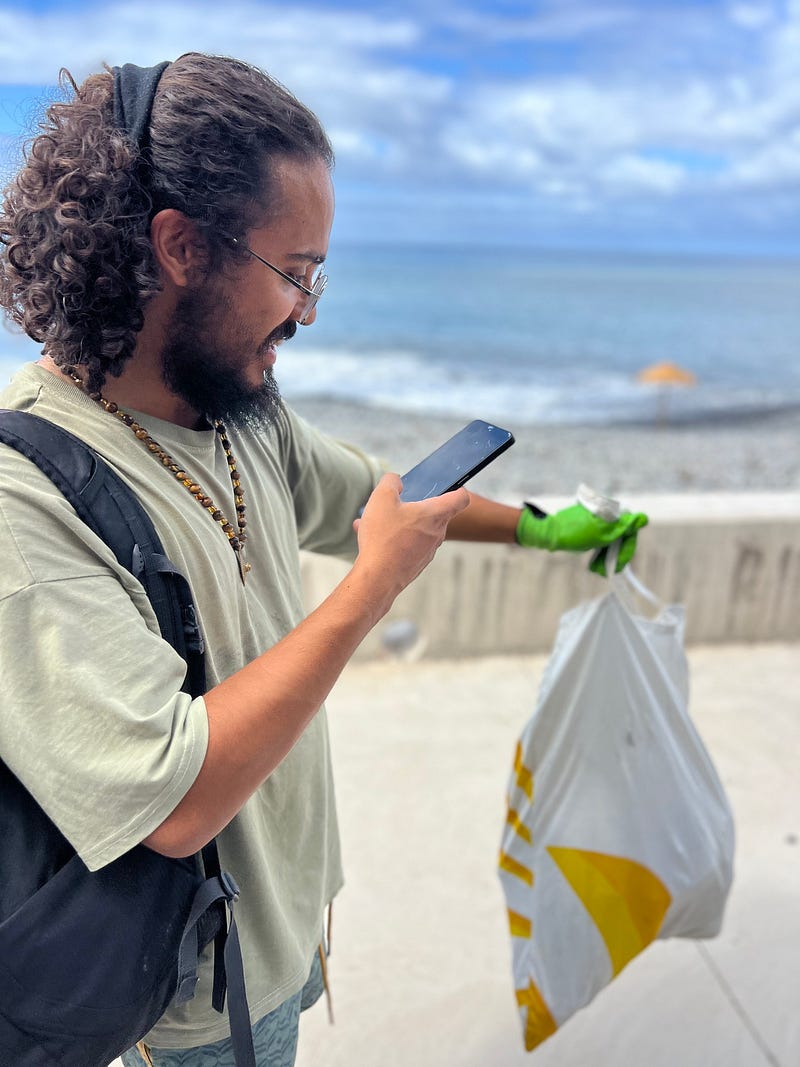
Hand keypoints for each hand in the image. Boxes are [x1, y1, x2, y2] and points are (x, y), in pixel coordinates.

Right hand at [353, 474, 469, 609]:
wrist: (378, 578)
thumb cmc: (383, 537)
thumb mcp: (382, 498)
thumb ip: (391, 482)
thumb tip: (396, 481)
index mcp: (436, 514)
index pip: (461, 498)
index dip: (457, 488)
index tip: (447, 487)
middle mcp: (437, 533)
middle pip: (433, 513)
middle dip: (413, 507)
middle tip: (393, 504)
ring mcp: (428, 551)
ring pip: (415, 530)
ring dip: (398, 523)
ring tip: (373, 523)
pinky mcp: (416, 564)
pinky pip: (406, 545)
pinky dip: (392, 540)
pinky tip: (371, 538)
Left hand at [516, 502, 647, 574]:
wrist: (548, 533)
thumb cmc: (573, 533)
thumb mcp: (600, 533)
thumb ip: (622, 528)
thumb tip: (644, 519)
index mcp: (610, 511)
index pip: (629, 531)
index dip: (627, 549)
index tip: (619, 566)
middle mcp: (607, 513)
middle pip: (621, 537)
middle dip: (616, 555)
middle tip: (609, 571)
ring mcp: (598, 521)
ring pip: (612, 541)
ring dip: (607, 557)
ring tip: (598, 570)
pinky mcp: (590, 528)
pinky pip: (602, 541)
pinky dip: (600, 553)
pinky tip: (595, 565)